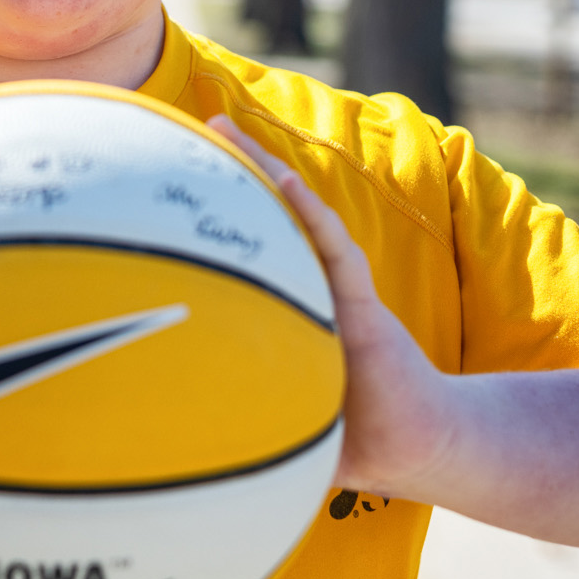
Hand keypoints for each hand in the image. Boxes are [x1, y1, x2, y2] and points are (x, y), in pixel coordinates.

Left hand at [208, 115, 456, 497]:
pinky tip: (285, 182)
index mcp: (291, 309)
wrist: (416, 448)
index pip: (249, 249)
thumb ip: (234, 407)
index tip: (171, 185)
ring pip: (298, 217)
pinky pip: (335, 251)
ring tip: (228, 131)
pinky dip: (311, 213)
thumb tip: (163, 424)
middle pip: (267, 218)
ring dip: (267, 170)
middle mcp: (313, 290)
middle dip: (235, 172)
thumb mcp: (280, 413)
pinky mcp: (363, 308)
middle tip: (197, 130)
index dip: (217, 215)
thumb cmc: (351, 435)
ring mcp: (338, 294)